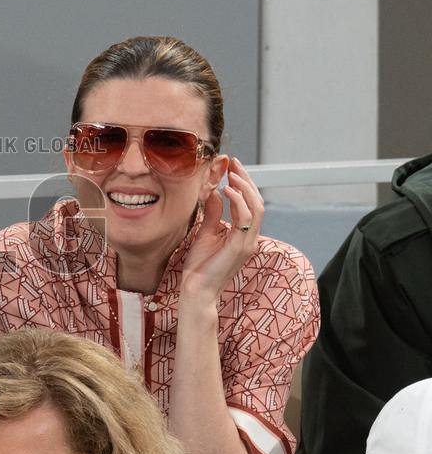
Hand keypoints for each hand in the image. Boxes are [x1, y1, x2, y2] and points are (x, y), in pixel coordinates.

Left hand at [180, 157, 263, 307]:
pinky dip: (238, 202)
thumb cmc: (199, 266)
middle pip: (257, 202)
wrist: (196, 290)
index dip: (243, 183)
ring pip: (256, 208)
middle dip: (247, 180)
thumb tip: (213, 192)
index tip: (231, 166)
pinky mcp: (241, 247)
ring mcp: (248, 243)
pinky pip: (245, 219)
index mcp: (243, 235)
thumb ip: (212, 214)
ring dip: (245, 188)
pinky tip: (226, 191)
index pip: (250, 203)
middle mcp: (249, 238)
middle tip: (234, 163)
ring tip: (231, 174)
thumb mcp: (205, 233)